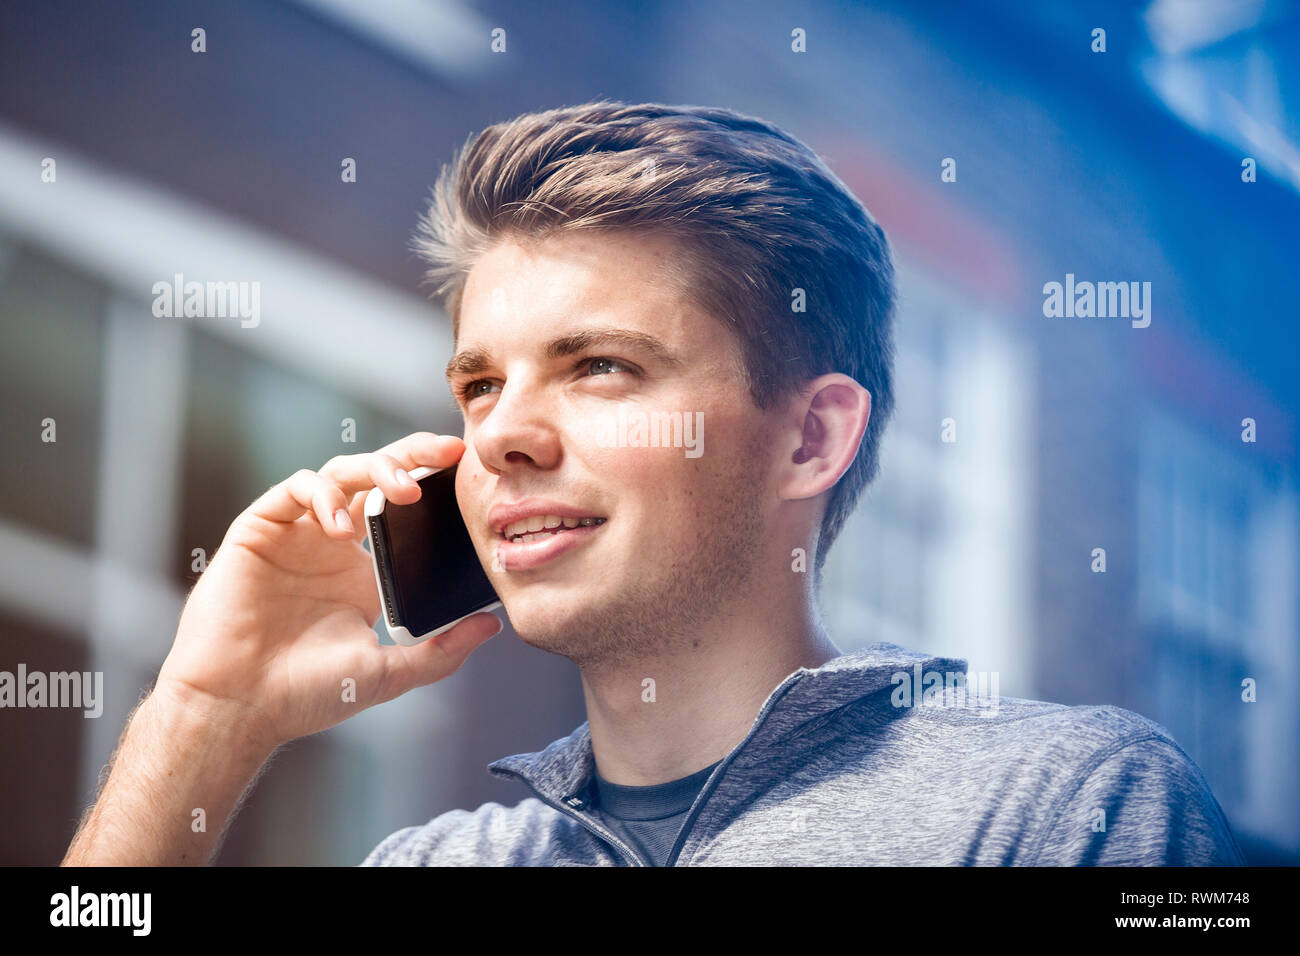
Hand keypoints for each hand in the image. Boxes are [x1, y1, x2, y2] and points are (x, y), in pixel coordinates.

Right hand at [155, 432, 502, 748]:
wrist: (240, 707)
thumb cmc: (305, 695)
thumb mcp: (387, 673)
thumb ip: (441, 652)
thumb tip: (492, 625)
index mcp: (362, 569)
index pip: (400, 507)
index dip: (430, 480)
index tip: (466, 471)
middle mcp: (329, 542)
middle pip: (373, 474)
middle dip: (410, 454)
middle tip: (445, 454)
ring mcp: (294, 534)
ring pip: (336, 472)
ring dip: (372, 470)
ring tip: (401, 493)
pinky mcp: (258, 530)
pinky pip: (291, 490)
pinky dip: (321, 495)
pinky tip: (341, 526)